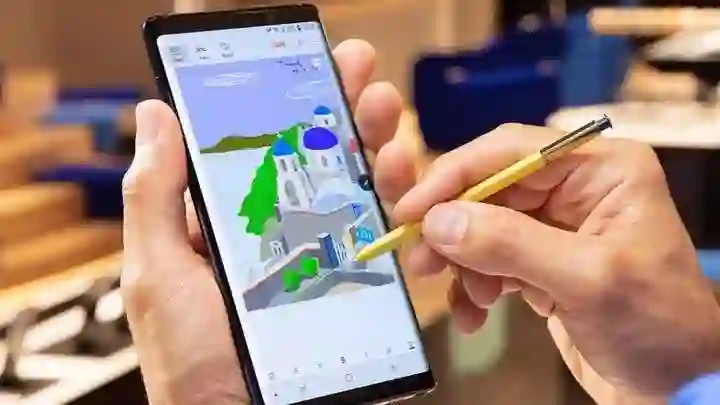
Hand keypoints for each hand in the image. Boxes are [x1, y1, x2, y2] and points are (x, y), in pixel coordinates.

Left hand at [120, 39, 409, 404]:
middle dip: (344, 112)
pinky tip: (408, 188)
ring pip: (356, 193)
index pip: (261, 148)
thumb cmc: (194, 367)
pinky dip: (400, 209)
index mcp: (228, 225)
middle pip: (316, 161)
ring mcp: (320, 262)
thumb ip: (155, 199)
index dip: (289, 102)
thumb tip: (156, 118)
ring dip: (378, 150)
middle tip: (367, 76)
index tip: (316, 66)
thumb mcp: (159, 277)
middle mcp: (278, 236)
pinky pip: (382, 241)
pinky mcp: (354, 290)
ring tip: (392, 131)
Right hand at [391, 124, 719, 404]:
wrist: (680, 388)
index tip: (412, 210)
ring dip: (464, 262)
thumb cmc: (656, 325)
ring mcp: (555, 227)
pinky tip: (476, 314)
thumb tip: (437, 222)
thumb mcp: (585, 279)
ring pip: (482, 226)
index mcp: (601, 168)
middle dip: (454, 227)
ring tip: (467, 300)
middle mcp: (575, 187)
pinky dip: (475, 286)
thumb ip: (509, 244)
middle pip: (489, 188)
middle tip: (421, 261)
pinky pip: (490, 260)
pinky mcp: (541, 263)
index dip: (454, 175)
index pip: (510, 151)